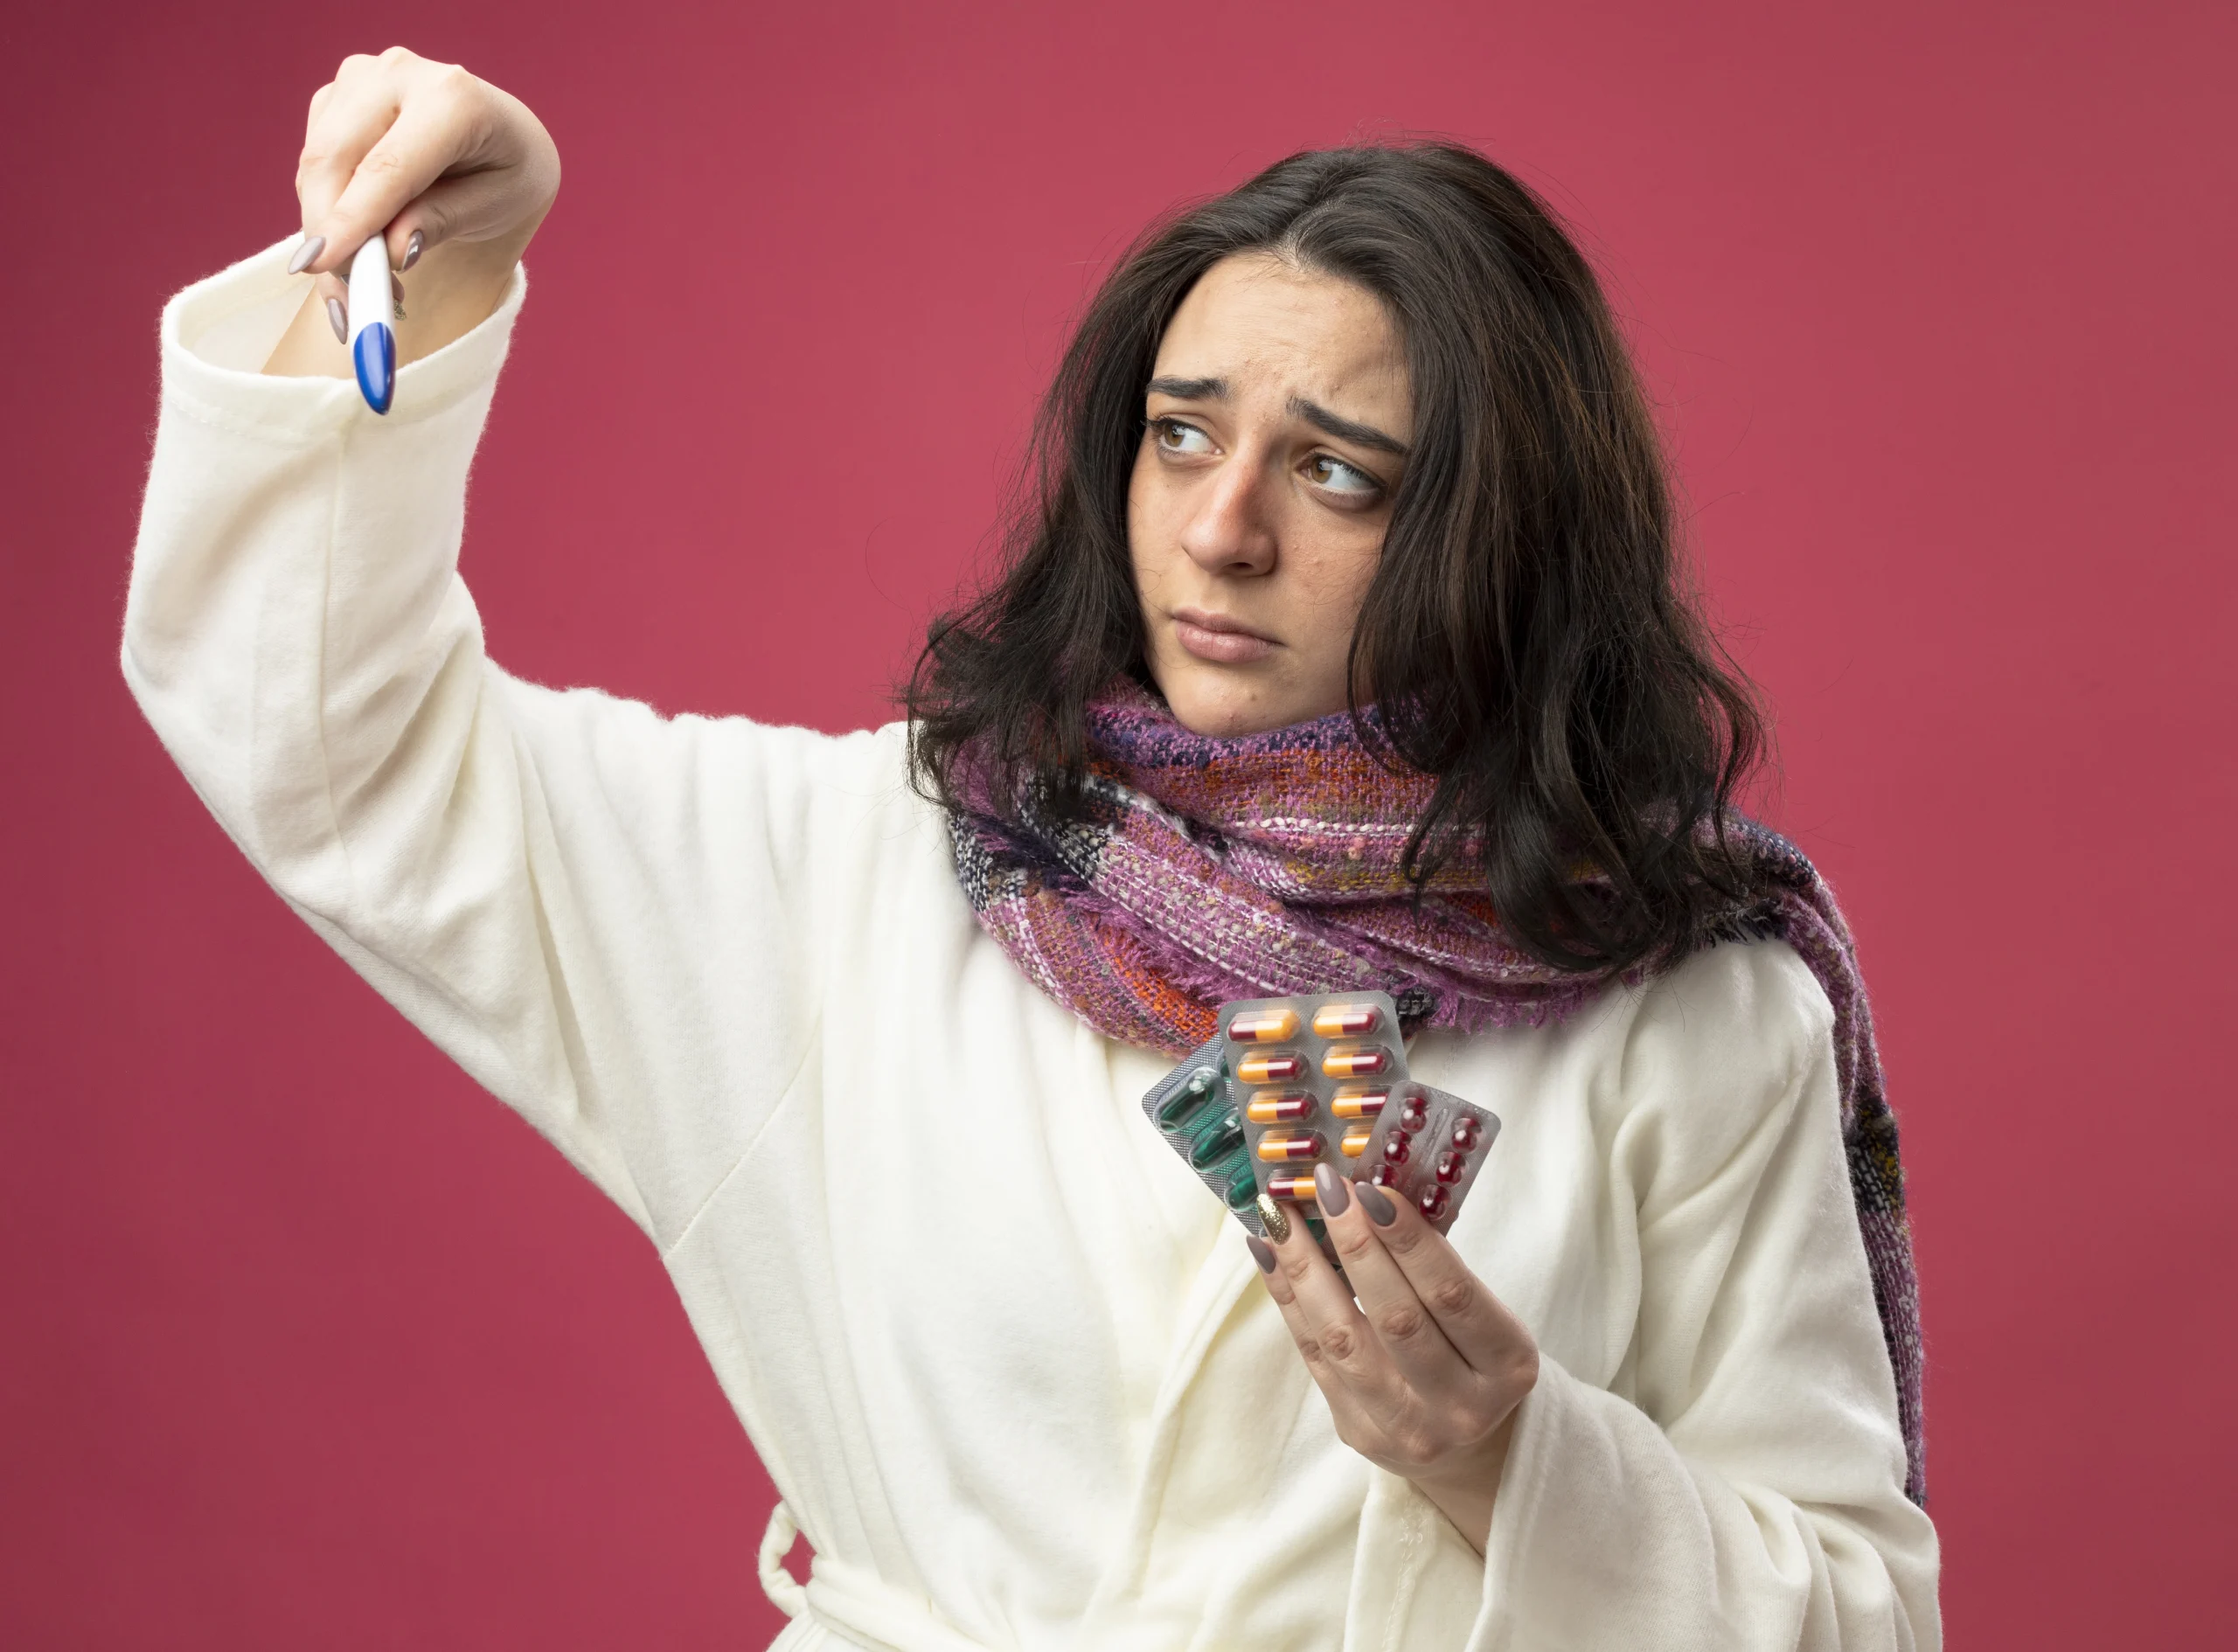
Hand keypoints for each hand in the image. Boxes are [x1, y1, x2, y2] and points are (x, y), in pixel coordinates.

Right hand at [265, 47, 559, 376]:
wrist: (500, 138)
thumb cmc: (504, 176)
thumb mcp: (495, 207)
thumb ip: (443, 222)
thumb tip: (394, 250)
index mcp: (453, 97)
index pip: (389, 167)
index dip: (352, 219)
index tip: (320, 266)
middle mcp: (399, 74)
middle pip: (336, 159)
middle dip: (329, 233)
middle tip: (349, 299)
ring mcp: (360, 79)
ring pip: (315, 164)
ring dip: (326, 231)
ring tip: (370, 284)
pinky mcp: (335, 98)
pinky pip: (312, 165)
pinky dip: (326, 213)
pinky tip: (360, 243)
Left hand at [1250, 1164, 1538, 1553]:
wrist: (1468, 1447)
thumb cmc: (1473, 1357)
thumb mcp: (1484, 1317)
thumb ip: (1437, 1267)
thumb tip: (1369, 1193)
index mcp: (1507, 1366)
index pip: (1453, 1294)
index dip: (1410, 1240)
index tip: (1374, 1188)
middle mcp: (1461, 1406)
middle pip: (1397, 1317)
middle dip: (1355, 1243)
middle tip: (1326, 1186)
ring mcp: (1407, 1428)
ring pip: (1343, 1339)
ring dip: (1306, 1267)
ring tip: (1279, 1215)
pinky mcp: (1358, 1432)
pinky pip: (1313, 1355)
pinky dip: (1288, 1297)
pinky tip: (1269, 1252)